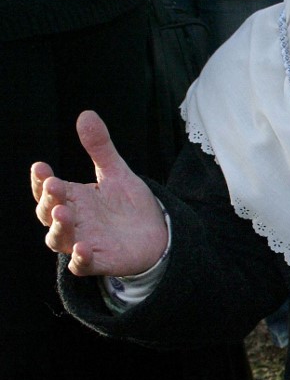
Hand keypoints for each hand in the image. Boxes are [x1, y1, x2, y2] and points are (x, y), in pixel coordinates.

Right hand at [31, 111, 167, 276]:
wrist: (157, 232)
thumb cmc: (129, 204)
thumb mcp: (116, 172)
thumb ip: (100, 148)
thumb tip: (86, 114)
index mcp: (72, 199)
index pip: (48, 190)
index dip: (41, 181)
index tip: (41, 167)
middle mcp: (73, 222)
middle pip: (48, 214)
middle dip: (48, 200)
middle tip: (55, 185)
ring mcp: (83, 242)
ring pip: (58, 239)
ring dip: (58, 227)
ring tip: (63, 212)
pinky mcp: (99, 261)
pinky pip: (82, 266)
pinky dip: (79, 259)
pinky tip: (83, 248)